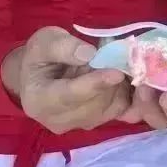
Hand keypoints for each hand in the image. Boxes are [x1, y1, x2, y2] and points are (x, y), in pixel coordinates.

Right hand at [9, 27, 129, 134]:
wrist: (38, 76)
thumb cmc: (39, 56)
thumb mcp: (44, 42)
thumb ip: (63, 47)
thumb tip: (89, 54)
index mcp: (39, 100)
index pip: (70, 95)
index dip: (95, 84)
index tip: (116, 73)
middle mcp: (58, 119)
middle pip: (94, 104)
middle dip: (112, 80)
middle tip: (120, 55)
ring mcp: (78, 124)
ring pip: (110, 107)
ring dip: (121, 85)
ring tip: (117, 62)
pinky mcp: (95, 122)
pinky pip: (120, 111)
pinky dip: (128, 94)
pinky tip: (125, 75)